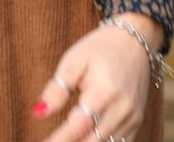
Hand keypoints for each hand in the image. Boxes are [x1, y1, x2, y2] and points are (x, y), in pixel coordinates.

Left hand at [30, 13, 161, 141]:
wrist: (133, 41)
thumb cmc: (99, 49)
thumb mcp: (74, 60)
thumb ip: (57, 88)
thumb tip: (37, 112)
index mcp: (104, 90)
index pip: (79, 124)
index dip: (60, 138)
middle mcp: (122, 108)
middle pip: (94, 140)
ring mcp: (132, 118)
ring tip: (65, 139)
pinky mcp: (136, 122)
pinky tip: (84, 138)